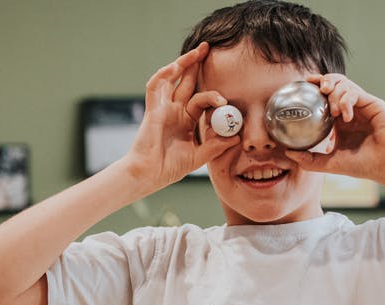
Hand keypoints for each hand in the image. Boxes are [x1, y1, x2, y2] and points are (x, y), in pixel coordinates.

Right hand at [120, 42, 239, 188]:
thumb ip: (215, 147)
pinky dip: (165, 74)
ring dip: (184, 63)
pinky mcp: (153, 109)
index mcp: (185, 120)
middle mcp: (174, 111)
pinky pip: (156, 86)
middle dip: (198, 65)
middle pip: (187, 82)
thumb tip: (236, 138)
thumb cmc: (167, 168)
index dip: (214, 94)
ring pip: (173, 78)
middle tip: (210, 49)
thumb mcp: (198, 157)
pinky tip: (176, 66)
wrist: (148, 175)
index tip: (226, 101)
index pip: (201, 99)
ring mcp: (163, 108)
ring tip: (198, 51)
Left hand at [283, 74, 384, 191]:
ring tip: (332, 110)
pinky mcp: (372, 103)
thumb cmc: (363, 165)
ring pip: (344, 84)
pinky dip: (346, 100)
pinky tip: (344, 115)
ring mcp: (361, 106)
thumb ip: (309, 159)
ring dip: (334, 93)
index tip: (300, 86)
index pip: (324, 99)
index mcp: (339, 122)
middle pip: (334, 85)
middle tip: (315, 87)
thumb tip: (287, 152)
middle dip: (322, 81)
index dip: (313, 89)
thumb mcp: (329, 164)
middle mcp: (350, 111)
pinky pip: (354, 92)